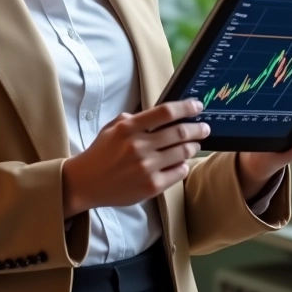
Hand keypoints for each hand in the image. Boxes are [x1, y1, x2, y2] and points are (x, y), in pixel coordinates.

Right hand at [62, 99, 209, 216]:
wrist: (86, 182)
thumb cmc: (101, 153)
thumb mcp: (112, 128)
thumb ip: (135, 119)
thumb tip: (161, 115)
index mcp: (129, 128)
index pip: (164, 113)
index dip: (185, 107)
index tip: (197, 105)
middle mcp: (139, 146)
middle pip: (179, 133)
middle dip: (197, 128)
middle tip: (205, 127)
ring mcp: (146, 167)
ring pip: (182, 152)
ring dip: (193, 146)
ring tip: (195, 144)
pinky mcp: (151, 186)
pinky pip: (178, 172)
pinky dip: (184, 165)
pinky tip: (182, 161)